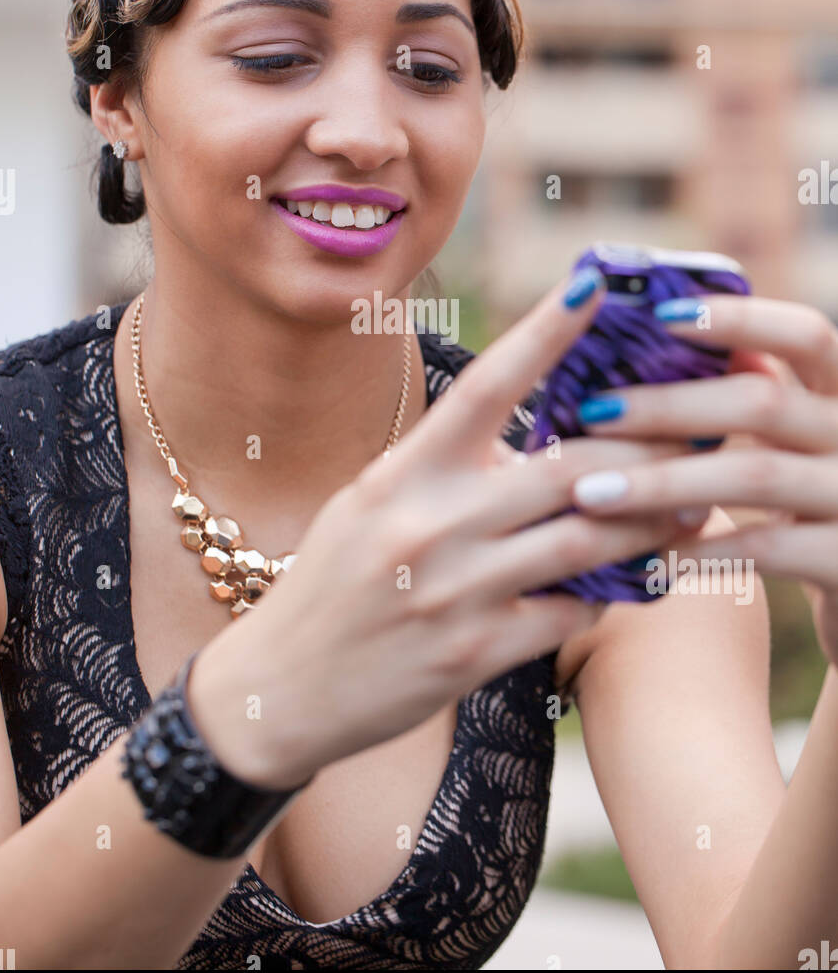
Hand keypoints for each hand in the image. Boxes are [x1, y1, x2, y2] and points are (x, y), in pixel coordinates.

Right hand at [216, 268, 697, 787]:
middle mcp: (428, 524)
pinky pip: (568, 612)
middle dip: (642, 451)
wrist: (280, 687)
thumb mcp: (371, 505)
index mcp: (401, 475)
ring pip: (584, 541)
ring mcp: (452, 591)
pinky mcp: (472, 654)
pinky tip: (628, 580)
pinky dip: (606, 592)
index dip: (542, 332)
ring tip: (685, 507)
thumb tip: (529, 446)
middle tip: (692, 433)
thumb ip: (445, 472)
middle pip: (565, 470)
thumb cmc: (331, 585)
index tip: (592, 285)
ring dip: (645, 524)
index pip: (482, 386)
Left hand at [567, 293, 837, 668]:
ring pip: (753, 475)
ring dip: (662, 481)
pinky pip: (764, 548)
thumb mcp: (802, 440)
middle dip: (667, 406)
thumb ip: (762, 392)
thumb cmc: (817, 506)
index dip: (739, 319)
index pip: (806, 335)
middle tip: (590, 412)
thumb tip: (675, 325)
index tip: (660, 316)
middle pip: (762, 402)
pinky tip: (646, 554)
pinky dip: (700, 549)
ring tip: (589, 491)